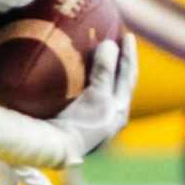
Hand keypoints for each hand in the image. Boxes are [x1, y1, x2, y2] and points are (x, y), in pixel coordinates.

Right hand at [50, 36, 136, 157]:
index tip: (128, 35)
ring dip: (105, 71)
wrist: (54, 149)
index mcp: (118, 111)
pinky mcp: (78, 123)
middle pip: (120, 83)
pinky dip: (86, 81)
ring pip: (105, 90)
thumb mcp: (97, 95)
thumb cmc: (79, 123)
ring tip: (100, 54)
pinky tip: (77, 74)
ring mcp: (94, 121)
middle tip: (120, 41)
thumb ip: (105, 71)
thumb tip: (110, 44)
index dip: (129, 55)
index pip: (128, 76)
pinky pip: (87, 95)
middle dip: (121, 62)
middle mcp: (110, 117)